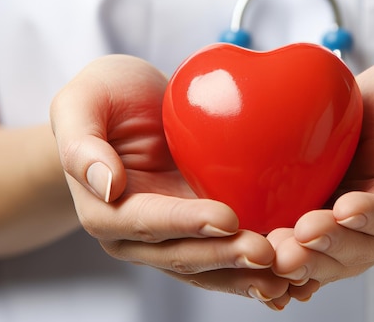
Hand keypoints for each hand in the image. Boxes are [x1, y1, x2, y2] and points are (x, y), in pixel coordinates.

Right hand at [50, 55, 297, 302]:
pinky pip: (228, 254)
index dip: (186, 222)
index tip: (226, 218)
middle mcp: (140, 234)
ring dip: (249, 274)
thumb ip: (82, 144)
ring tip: (290, 274)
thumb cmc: (104, 99)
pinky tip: (293, 273)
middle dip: (226, 257)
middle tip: (268, 253)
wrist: (130, 107)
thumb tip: (106, 185)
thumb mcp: (81, 103)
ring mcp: (175, 235)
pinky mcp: (202, 228)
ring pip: (212, 266)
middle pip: (184, 254)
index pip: (148, 222)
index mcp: (108, 209)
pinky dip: (257, 268)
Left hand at [267, 59, 373, 301]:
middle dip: (328, 245)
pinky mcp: (321, 220)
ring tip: (273, 252)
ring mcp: (350, 230)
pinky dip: (285, 258)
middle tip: (298, 238)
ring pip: (328, 257)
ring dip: (301, 259)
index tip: (346, 208)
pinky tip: (259, 259)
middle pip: (360, 248)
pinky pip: (304, 248)